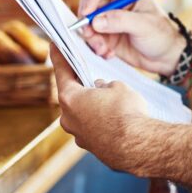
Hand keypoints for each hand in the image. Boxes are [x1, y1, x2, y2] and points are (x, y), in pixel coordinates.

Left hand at [51, 45, 149, 171]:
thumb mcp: (117, 86)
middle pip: (72, 96)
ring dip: (92, 106)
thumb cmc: (126, 112)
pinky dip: (101, 122)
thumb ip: (104, 85)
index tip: (53, 45)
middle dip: (82, 86)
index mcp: (70, 98)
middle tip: (91, 76)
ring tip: (111, 101)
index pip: (61, 72)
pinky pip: (93, 128)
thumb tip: (100, 90)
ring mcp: (79, 136)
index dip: (58, 56)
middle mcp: (69, 119)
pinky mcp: (92, 147)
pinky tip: (116, 119)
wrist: (137, 146)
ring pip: (83, 114)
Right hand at [77, 0, 184, 75]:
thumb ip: (121, 21)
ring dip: (92, 38)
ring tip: (103, 49)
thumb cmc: (162, 35)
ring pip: (88, 24)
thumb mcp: (144, 26)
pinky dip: (96, 47)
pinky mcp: (105, 35)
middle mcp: (115, 2)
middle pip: (91, 5)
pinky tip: (109, 54)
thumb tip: (97, 21)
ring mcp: (109, 19)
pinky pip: (92, 39)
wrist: (165, 57)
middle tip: (90, 35)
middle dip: (88, 22)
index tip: (86, 13)